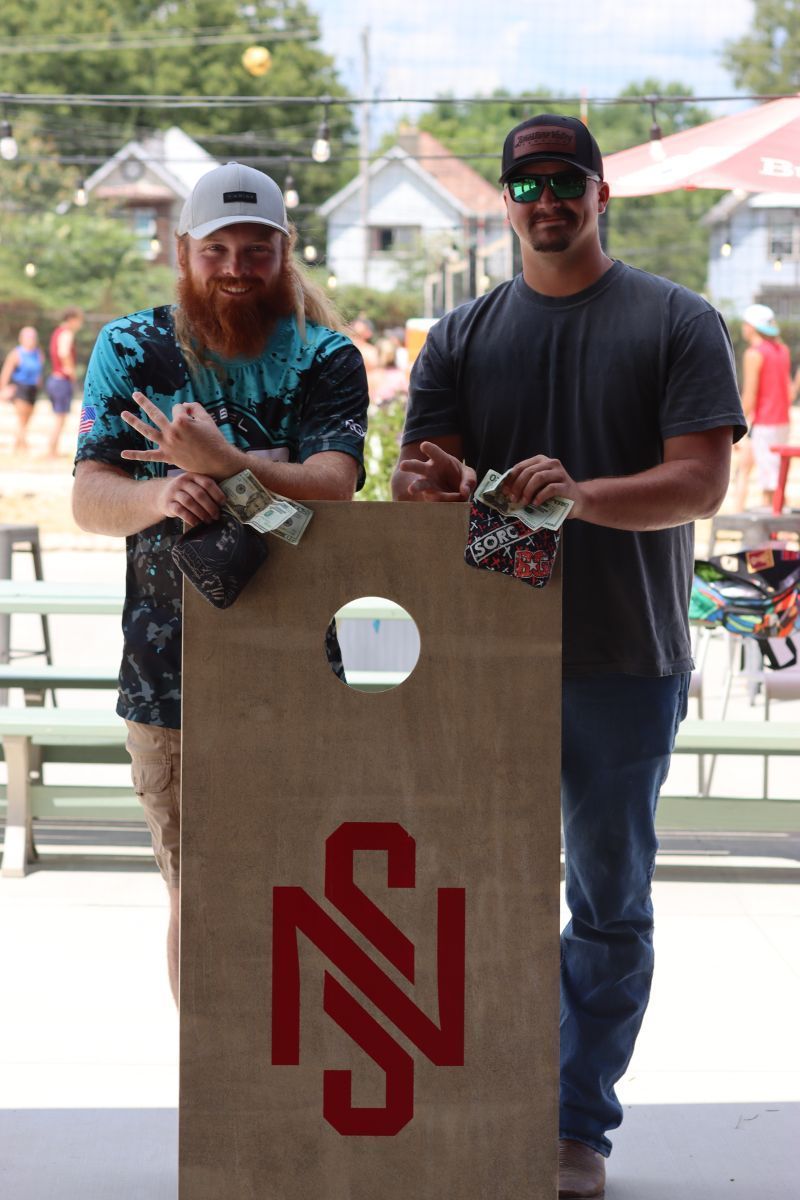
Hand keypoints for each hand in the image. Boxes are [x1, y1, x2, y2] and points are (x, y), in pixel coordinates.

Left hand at [120, 393, 240, 477]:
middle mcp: (172, 432)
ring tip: (123, 414)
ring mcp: (168, 445)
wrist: (218, 461)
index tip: (193, 419)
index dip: (185, 412)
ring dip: (134, 422)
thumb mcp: (207, 419)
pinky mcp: (168, 457)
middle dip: (144, 403)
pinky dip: (136, 455)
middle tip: (135, 394)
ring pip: (147, 431)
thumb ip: (195, 407)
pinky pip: (149, 456)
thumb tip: (183, 405)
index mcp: (182, 421)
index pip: (178, 409)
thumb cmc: (214, 439)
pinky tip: (123, 454)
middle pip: (155, 414)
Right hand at [156, 472, 226, 528]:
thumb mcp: (194, 486)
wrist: (162, 494)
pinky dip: (190, 518)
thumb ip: (206, 490)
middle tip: (216, 516)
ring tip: (208, 520)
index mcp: (193, 476)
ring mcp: (174, 492)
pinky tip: (197, 523)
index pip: (207, 483)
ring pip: (189, 502)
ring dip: (201, 513)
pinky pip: (180, 510)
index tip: (223, 503)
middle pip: (199, 494)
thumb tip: (225, 502)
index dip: (217, 493)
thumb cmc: (185, 492)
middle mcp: (182, 482)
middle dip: (210, 506)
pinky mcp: (168, 503)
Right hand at [400, 441, 476, 501]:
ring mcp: (428, 485)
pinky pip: (434, 500)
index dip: (429, 449)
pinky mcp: (430, 497)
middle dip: (410, 466)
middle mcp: (430, 471)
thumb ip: (469, 480)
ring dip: (416, 487)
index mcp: (440, 460)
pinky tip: (450, 504)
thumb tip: (464, 492)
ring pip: (420, 485)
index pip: (434, 452)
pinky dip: (443, 502)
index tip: (424, 445)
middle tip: (402, 465)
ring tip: (410, 490)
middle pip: (418, 467)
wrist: (457, 491)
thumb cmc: (461, 478)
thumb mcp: (469, 475)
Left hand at [501, 454, 583, 516]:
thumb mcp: (537, 486)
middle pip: (529, 471)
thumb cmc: (553, 494)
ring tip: (524, 502)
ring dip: (528, 490)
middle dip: (518, 486)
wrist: (576, 501)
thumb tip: (506, 490)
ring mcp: (560, 473)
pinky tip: (535, 503)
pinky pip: (551, 488)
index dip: (511, 479)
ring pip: (539, 477)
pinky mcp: (566, 485)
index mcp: (541, 461)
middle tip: (513, 499)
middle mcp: (551, 463)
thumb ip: (524, 483)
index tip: (504, 491)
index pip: (521, 466)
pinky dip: (540, 496)